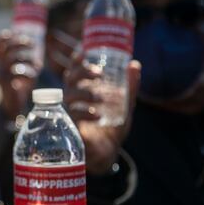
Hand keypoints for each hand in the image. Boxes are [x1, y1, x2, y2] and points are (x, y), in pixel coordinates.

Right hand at [0, 30, 40, 119]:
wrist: (11, 106)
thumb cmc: (18, 87)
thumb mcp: (20, 71)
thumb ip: (24, 61)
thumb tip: (35, 51)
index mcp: (0, 63)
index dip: (3, 38)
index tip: (14, 32)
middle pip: (6, 49)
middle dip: (20, 42)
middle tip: (32, 43)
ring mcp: (2, 76)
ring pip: (13, 59)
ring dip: (28, 59)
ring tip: (37, 64)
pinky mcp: (8, 84)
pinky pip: (18, 73)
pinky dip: (29, 73)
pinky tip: (34, 76)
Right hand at [63, 53, 141, 174]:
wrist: (107, 154)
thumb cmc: (111, 129)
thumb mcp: (124, 106)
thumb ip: (129, 88)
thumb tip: (134, 64)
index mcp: (82, 92)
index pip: (75, 72)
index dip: (77, 61)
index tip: (83, 50)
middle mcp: (72, 101)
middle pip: (69, 80)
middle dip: (81, 73)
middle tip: (98, 73)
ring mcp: (69, 115)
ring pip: (68, 97)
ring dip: (85, 94)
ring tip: (101, 98)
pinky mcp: (71, 129)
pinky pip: (72, 118)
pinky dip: (85, 113)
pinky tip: (98, 115)